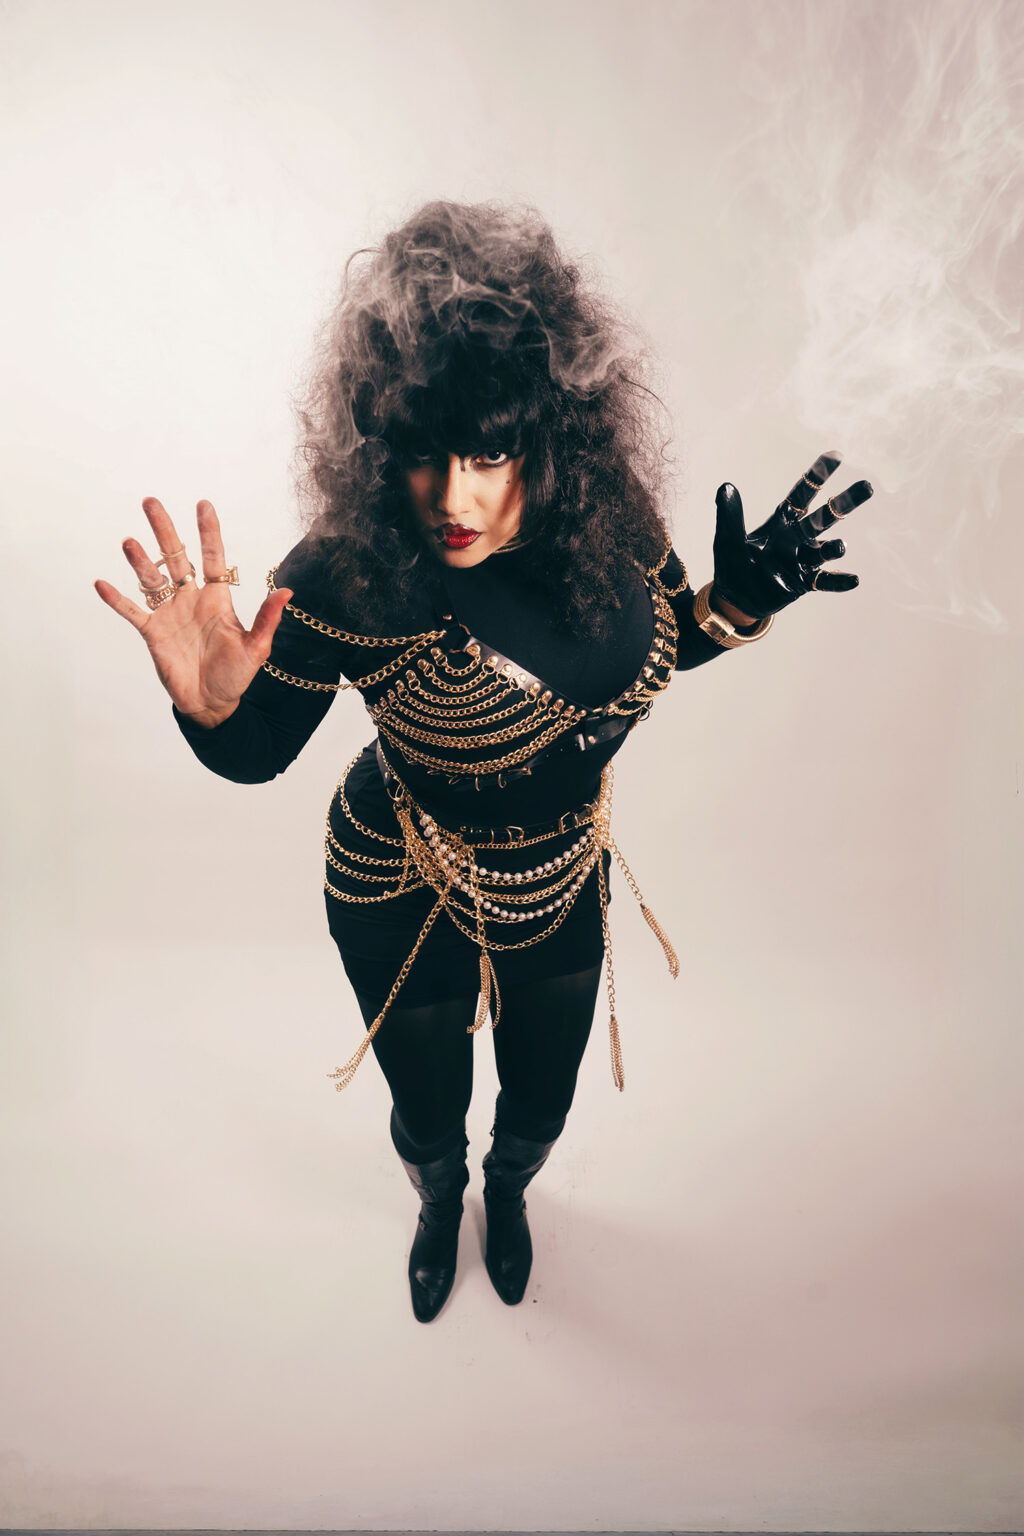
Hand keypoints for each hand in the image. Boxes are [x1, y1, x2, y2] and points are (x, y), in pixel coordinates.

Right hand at [95, 498, 291, 726]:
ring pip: (152, 579)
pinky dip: (117, 600)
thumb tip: (287, 591)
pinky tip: (102, 584)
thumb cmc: (236, 675)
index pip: (212, 558)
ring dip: (140, 561)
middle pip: (176, 557)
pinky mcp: (153, 632)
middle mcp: (191, 599)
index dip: (208, 532)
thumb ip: (267, 619)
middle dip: (164, 530)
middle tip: (151, 502)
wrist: (211, 703)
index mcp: (217, 598)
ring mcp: (170, 614)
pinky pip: (132, 612)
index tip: (203, 505)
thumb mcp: (256, 648)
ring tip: (129, 542)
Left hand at [712, 451, 872, 622]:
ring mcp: (803, 560)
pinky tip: (854, 579)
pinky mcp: (804, 583)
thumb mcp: (727, 539)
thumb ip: (729, 515)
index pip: (803, 494)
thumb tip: (725, 486)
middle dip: (845, 502)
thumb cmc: (733, 564)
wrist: (736, 598)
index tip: (836, 455)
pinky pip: (825, 581)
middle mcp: (798, 538)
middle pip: (825, 516)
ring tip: (840, 547)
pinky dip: (839, 580)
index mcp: (782, 521)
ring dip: (834, 548)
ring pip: (825, 549)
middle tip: (867, 487)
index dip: (818, 475)